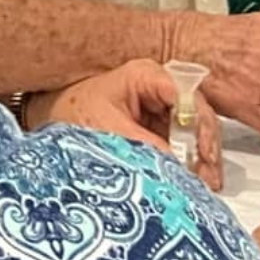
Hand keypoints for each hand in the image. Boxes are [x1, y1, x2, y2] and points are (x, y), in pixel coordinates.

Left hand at [34, 58, 223, 188]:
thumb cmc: (73, 112)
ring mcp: (163, 109)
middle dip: (205, 147)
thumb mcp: (106, 129)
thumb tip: (175, 165)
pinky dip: (191, 164)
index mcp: (147, 75)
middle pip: (197, 114)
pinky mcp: (161, 129)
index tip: (202, 151)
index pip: (186, 95)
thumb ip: (142, 145)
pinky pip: (184, 146)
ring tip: (208, 184)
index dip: (198, 124)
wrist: (50, 119)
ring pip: (195, 132)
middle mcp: (161, 89)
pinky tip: (198, 182)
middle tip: (209, 175)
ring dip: (202, 159)